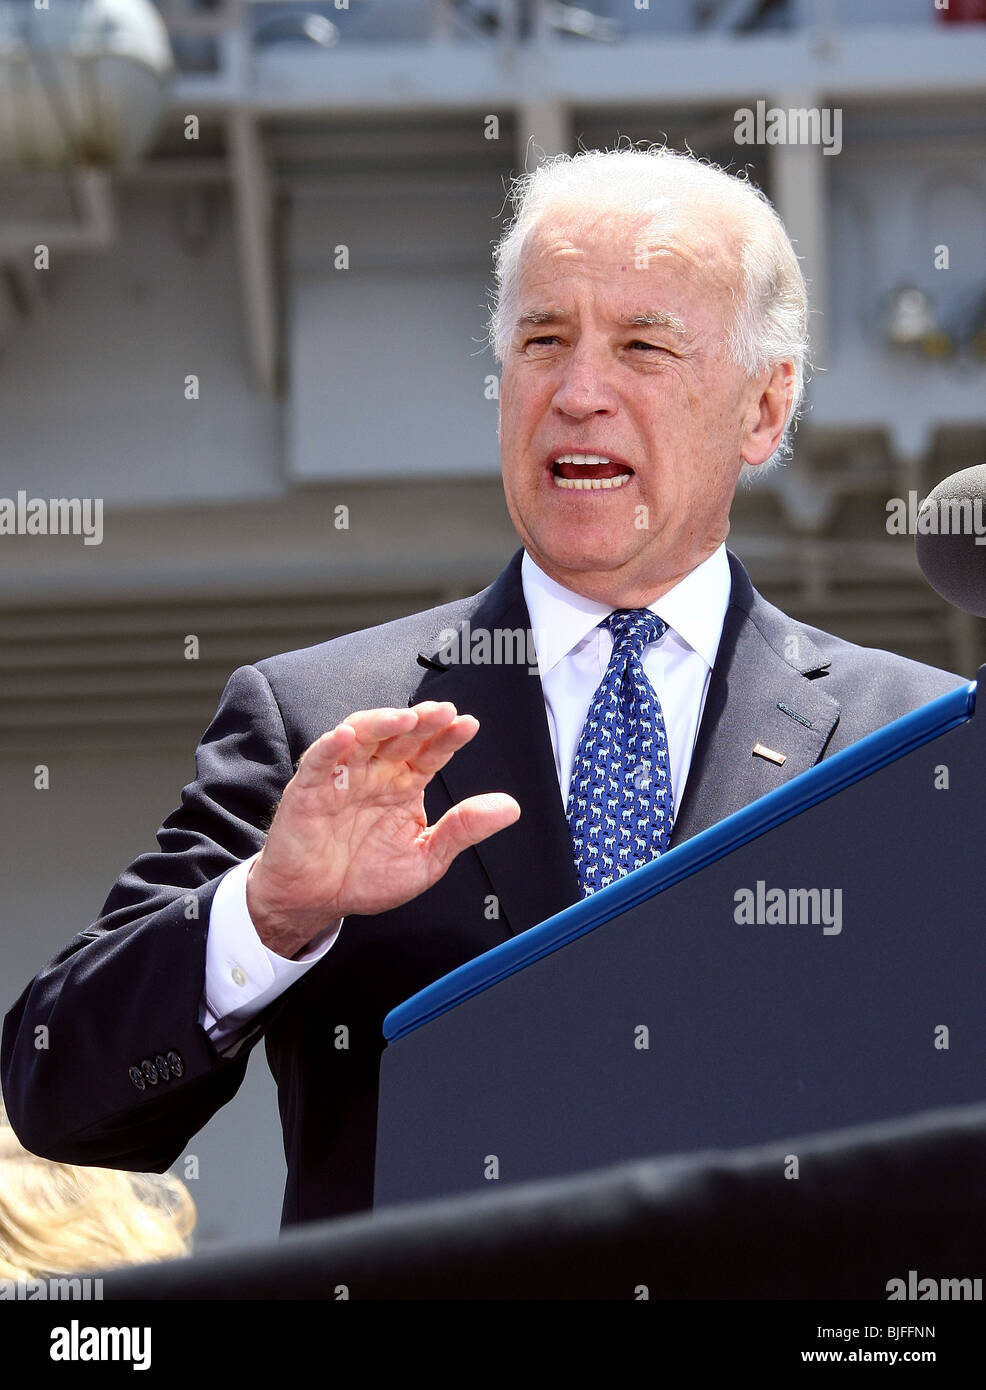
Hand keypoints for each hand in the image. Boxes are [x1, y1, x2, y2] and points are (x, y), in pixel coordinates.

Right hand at [245, 701, 519, 956]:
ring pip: (361, 735)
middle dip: (422, 721)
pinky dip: (330, 745)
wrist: (316, 901)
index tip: (469, 726)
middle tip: (444, 712)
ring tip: (406, 718)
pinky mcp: (309, 789)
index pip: (431, 752)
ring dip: (383, 722)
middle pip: (400, 735)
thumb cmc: (365, 877)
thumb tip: (509, 808)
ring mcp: (342, 777)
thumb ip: (463, 830)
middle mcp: (375, 773)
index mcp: (404, 785)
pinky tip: (346, 737)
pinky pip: (319, 760)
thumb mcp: (425, 859)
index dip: (448, 737)